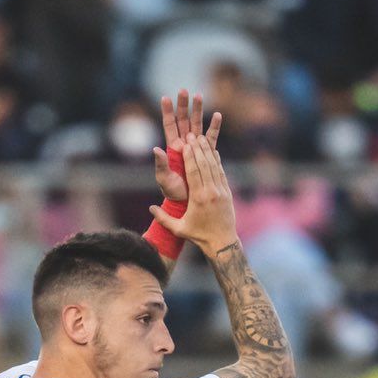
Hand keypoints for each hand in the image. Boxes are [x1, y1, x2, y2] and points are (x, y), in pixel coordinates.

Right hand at [149, 132, 235, 255]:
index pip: (194, 172)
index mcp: (198, 198)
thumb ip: (163, 218)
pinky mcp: (227, 192)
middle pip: (204, 164)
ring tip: (201, 138)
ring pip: (214, 166)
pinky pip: (221, 172)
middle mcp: (211, 192)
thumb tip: (150, 208)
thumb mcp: (179, 229)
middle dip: (198, 148)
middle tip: (192, 135)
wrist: (222, 242)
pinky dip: (217, 160)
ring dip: (208, 151)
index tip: (186, 144)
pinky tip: (213, 151)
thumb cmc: (198, 236)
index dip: (190, 156)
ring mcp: (221, 191)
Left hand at [152, 89, 221, 204]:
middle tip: (184, 90)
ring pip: (197, 124)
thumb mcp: (164, 180)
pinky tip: (218, 115)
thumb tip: (155, 149)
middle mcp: (184, 145)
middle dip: (184, 105)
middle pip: (183, 120)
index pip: (169, 125)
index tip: (166, 97)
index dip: (168, 111)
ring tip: (200, 95)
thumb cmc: (173, 193)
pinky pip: (211, 137)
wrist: (188, 202)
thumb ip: (160, 165)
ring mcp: (195, 148)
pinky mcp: (206, 153)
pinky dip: (214, 126)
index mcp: (172, 148)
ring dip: (198, 110)